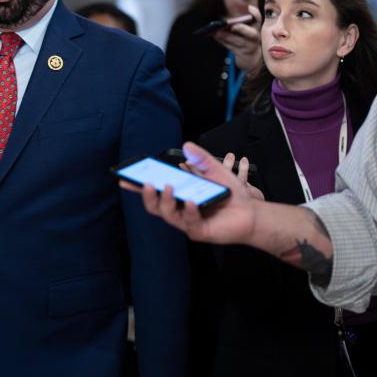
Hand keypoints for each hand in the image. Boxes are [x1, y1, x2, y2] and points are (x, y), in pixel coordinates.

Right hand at [120, 142, 256, 245]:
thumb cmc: (232, 194)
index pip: (155, 192)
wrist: (252, 213)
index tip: (124, 178)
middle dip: (147, 195)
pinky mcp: (200, 232)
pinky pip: (190, 223)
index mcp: (179, 196)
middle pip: (155, 206)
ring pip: (168, 215)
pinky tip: (191, 202)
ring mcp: (188, 222)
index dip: (138, 186)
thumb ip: (202, 158)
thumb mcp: (217, 170)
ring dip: (165, 202)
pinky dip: (189, 211)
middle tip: (146, 183)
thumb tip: (187, 144)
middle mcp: (180, 210)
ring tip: (167, 188)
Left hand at [213, 5, 262, 72]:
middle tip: (233, 26)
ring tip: (217, 32)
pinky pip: (231, 47)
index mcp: (256, 26)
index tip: (249, 7)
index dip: (254, 13)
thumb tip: (224, 17)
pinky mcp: (242, 53)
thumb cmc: (245, 36)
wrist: (251, 55)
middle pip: (251, 33)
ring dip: (227, 36)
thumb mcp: (245, 27)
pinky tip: (215, 36)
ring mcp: (249, 46)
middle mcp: (255, 36)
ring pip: (239, 42)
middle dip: (242, 29)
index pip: (258, 18)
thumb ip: (238, 20)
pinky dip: (223, 41)